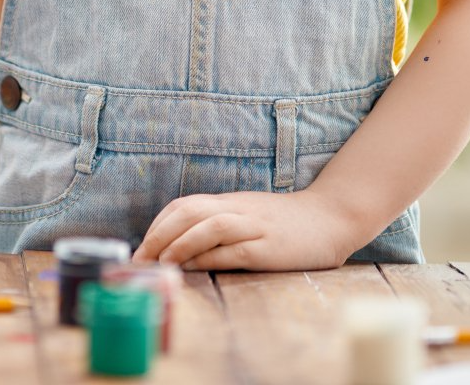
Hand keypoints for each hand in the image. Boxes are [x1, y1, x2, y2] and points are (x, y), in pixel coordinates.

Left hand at [133, 189, 350, 270]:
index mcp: (229, 202)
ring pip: (209, 226)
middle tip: (139, 260)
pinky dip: (208, 257)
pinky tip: (192, 267)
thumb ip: (221, 224)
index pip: (183, 205)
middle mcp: (237, 209)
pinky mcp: (269, 246)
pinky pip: (234, 249)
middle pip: (189, 211)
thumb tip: (182, 245)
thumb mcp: (248, 216)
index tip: (140, 249)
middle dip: (158, 234)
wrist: (331, 217)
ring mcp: (253, 226)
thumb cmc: (286, 223)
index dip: (157, 225)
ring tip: (160, 262)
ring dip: (179, 244)